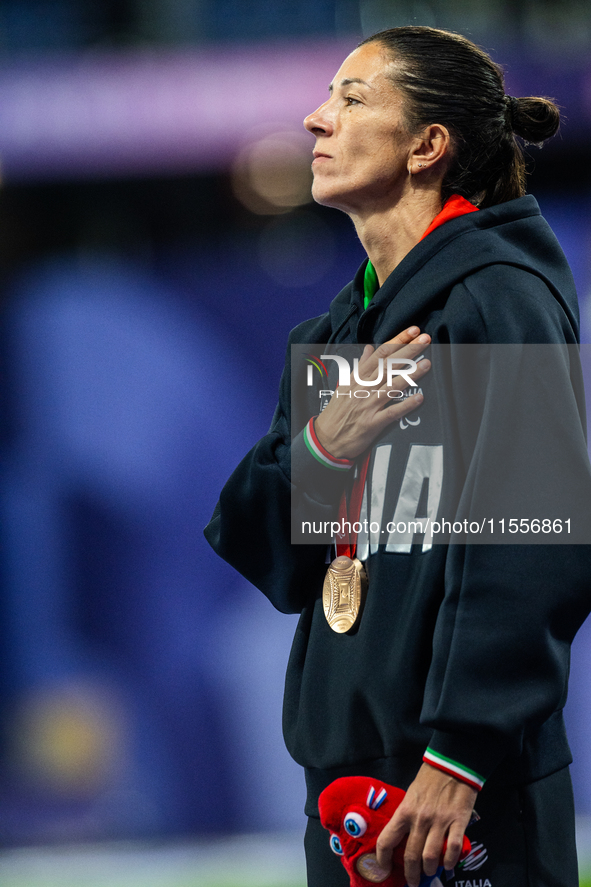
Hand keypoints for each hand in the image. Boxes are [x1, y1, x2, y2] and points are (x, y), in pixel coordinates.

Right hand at [314, 326, 430, 459]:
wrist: (326, 438)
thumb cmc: (337, 411)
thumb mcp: (345, 384)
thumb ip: (360, 366)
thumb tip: (369, 348)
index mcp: (358, 377)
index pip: (380, 354)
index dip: (397, 341)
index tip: (413, 331)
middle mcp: (363, 388)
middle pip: (388, 366)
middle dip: (408, 351)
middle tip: (425, 339)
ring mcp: (368, 405)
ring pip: (391, 386)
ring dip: (410, 375)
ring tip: (427, 364)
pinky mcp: (372, 423)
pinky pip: (391, 412)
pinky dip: (405, 405)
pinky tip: (419, 398)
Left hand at [376, 763, 476, 886]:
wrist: (451, 765)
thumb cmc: (428, 780)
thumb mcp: (410, 796)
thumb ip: (407, 817)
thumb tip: (402, 840)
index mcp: (404, 812)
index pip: (387, 841)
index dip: (383, 859)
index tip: (384, 869)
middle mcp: (420, 819)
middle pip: (411, 856)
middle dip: (410, 874)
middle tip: (412, 882)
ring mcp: (439, 821)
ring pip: (430, 857)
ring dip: (429, 870)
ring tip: (429, 872)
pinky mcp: (458, 822)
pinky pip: (453, 848)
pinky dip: (450, 861)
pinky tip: (447, 865)